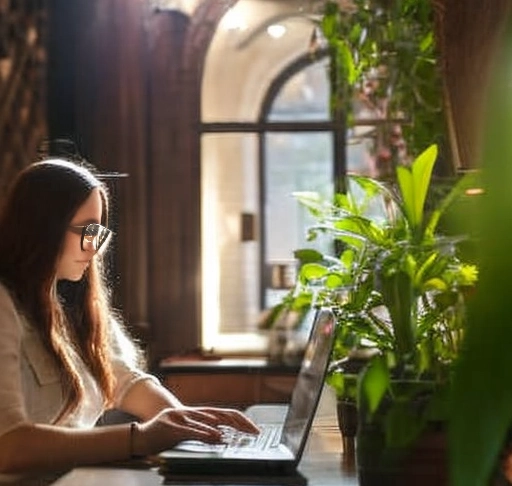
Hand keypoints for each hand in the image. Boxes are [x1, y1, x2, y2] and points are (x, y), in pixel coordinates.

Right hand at [134, 406, 258, 455]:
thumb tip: (222, 437)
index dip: (241, 420)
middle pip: (221, 414)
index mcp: (197, 414)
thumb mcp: (187, 432)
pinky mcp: (172, 427)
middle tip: (254, 431)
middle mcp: (192, 412)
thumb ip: (203, 433)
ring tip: (239, 432)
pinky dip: (204, 432)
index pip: (224, 414)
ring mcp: (181, 418)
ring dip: (226, 426)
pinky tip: (213, 436)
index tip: (254, 430)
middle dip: (240, 422)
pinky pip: (191, 430)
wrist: (140, 436)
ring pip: (208, 420)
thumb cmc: (165, 435)